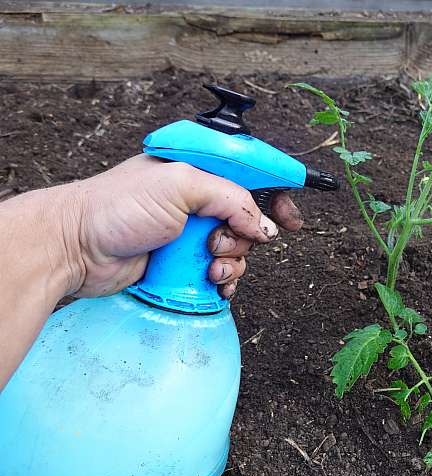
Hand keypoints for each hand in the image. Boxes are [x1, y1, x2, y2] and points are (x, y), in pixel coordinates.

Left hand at [57, 154, 302, 297]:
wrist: (76, 249)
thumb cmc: (115, 208)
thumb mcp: (180, 186)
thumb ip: (230, 198)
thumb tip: (263, 224)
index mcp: (199, 171)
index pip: (251, 178)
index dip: (276, 196)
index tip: (291, 217)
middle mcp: (198, 201)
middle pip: (251, 220)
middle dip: (247, 237)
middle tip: (222, 242)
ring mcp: (191, 233)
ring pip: (239, 251)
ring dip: (232, 263)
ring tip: (209, 266)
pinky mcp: (184, 263)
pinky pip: (222, 274)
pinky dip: (225, 282)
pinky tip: (213, 284)